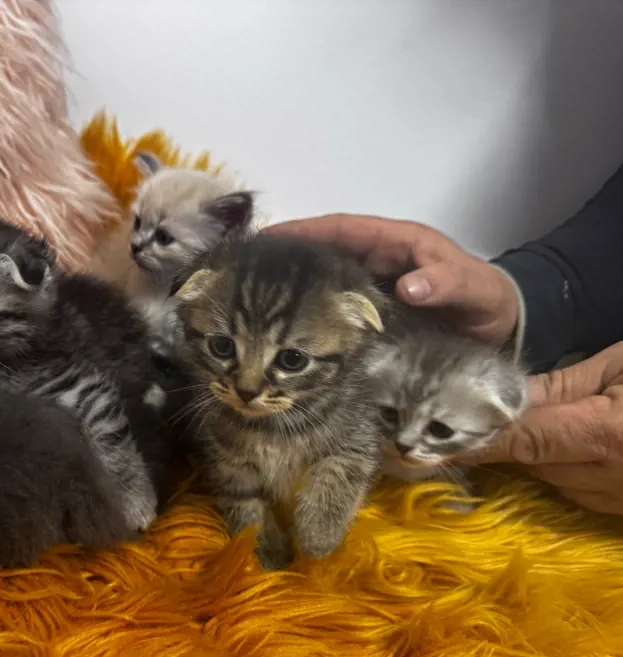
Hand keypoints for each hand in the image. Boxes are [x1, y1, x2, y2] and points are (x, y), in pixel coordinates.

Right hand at [266, 214, 519, 345]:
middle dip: (287, 260)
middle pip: (323, 255)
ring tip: (254, 304)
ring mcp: (371, 290)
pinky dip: (313, 318)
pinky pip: (336, 311)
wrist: (503, 328)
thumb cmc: (488, 299)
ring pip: (324, 284)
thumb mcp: (473, 288)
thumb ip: (445, 283)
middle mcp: (376, 262)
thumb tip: (408, 285)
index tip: (270, 236)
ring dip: (294, 291)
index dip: (305, 230)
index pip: (341, 229)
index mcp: (395, 243)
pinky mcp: (372, 317)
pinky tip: (288, 334)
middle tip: (246, 273)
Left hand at [464, 343, 622, 513]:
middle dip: (514, 438)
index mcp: (609, 434)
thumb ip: (560, 386)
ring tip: (557, 424)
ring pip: (553, 482)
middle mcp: (614, 478)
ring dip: (542, 458)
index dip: (479, 440)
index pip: (524, 440)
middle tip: (495, 413)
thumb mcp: (621, 367)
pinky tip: (579, 449)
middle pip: (533, 463)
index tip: (437, 439)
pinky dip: (569, 474)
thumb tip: (504, 396)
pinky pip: (580, 494)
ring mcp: (621, 500)